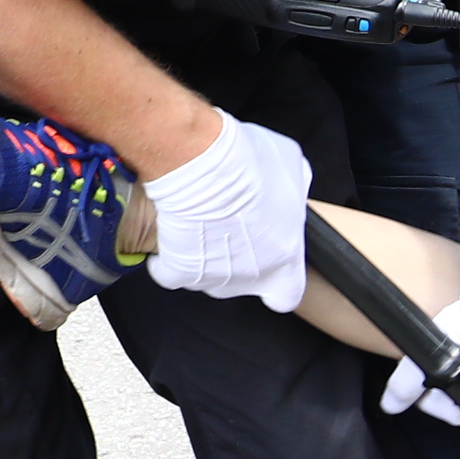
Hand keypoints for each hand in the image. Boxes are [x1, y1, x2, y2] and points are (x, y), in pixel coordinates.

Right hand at [139, 111, 312, 307]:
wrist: (200, 164)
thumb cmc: (246, 165)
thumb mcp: (290, 166)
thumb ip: (293, 191)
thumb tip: (289, 191)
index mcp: (285, 260)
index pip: (287, 294)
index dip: (278, 283)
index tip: (270, 269)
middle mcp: (250, 277)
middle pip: (243, 283)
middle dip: (237, 259)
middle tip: (229, 229)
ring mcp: (212, 279)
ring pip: (207, 278)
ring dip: (203, 257)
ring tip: (199, 226)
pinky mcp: (178, 273)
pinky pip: (169, 274)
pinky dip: (166, 260)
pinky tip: (169, 239)